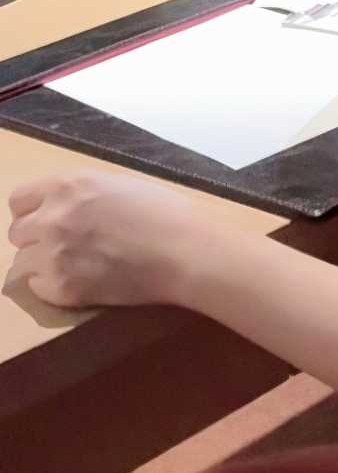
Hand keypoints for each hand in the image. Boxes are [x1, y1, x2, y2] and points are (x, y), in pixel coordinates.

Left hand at [6, 170, 200, 309]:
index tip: (43, 220)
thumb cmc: (164, 214)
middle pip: (17, 233)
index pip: (18, 199)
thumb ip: (80, 193)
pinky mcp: (63, 288)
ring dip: (44, 263)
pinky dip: (54, 286)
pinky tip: (81, 279)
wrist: (184, 252)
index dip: (31, 211)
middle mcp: (53, 217)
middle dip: (36, 238)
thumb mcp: (117, 184)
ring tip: (76, 265)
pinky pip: (38, 287)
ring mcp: (55, 254)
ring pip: (24, 262)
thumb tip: (60, 205)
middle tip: (64, 245)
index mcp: (68, 185)